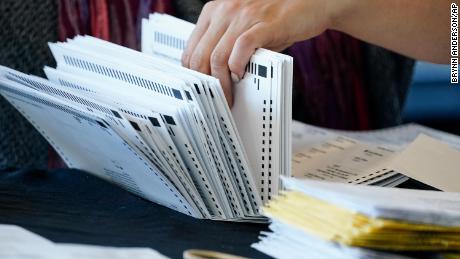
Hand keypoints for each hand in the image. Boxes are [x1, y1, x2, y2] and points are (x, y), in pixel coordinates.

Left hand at [181, 0, 334, 105]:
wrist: (309, 4)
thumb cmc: (276, 20)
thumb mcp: (243, 29)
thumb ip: (226, 47)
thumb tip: (213, 79)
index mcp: (214, 11)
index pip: (191, 49)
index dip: (193, 75)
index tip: (201, 91)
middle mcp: (225, 10)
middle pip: (200, 56)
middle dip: (206, 84)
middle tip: (216, 100)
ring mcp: (244, 16)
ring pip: (217, 57)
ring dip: (222, 83)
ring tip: (229, 96)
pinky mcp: (264, 24)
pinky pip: (241, 49)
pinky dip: (238, 67)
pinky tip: (242, 76)